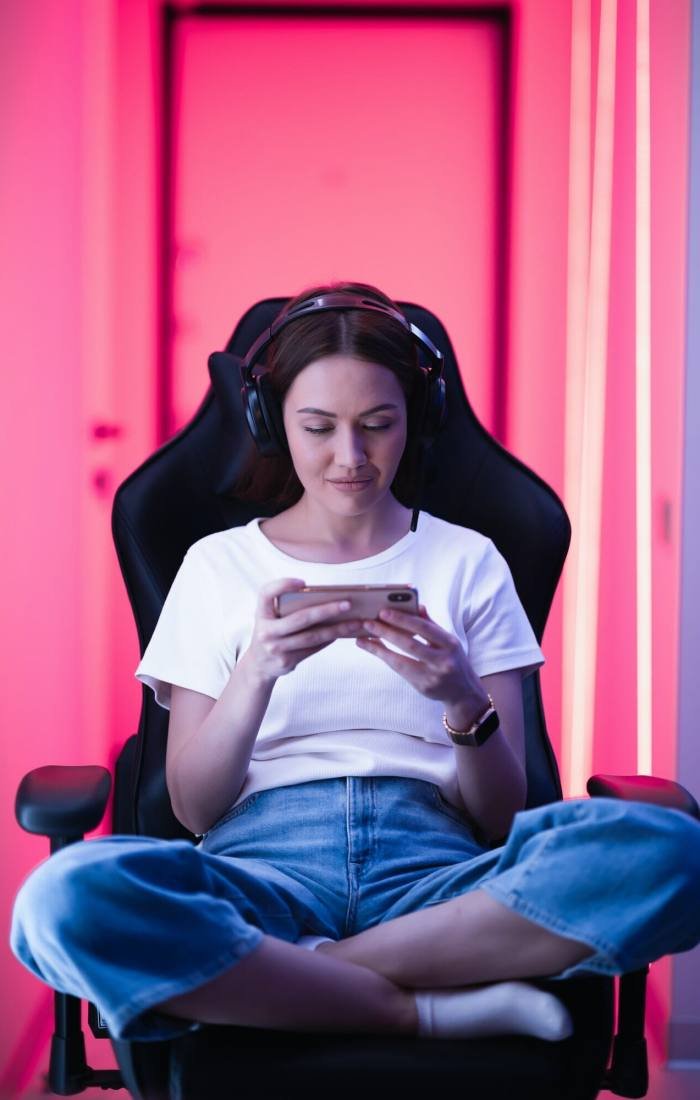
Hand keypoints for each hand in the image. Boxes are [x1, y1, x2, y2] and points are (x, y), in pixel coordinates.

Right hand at [243, 577, 363, 684]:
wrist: (259, 665)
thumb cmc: (271, 632)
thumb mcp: (270, 617)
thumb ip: (285, 606)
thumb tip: (325, 599)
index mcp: (261, 614)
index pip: (266, 594)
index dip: (282, 585)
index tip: (303, 582)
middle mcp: (265, 631)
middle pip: (300, 618)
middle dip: (327, 610)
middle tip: (347, 604)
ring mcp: (276, 648)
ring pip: (312, 636)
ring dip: (336, 629)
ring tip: (355, 622)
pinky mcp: (287, 661)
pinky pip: (313, 648)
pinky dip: (329, 639)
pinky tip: (343, 632)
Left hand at [355, 604, 486, 710]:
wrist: (464, 691)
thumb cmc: (452, 659)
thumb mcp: (447, 641)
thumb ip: (431, 625)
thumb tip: (417, 605)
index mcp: (450, 644)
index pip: (424, 628)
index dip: (403, 620)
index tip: (384, 611)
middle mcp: (444, 660)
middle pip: (411, 645)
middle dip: (387, 632)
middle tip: (368, 623)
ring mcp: (433, 676)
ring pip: (402, 660)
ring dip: (380, 648)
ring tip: (362, 637)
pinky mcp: (423, 687)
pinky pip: (400, 671)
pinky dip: (385, 658)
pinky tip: (373, 649)